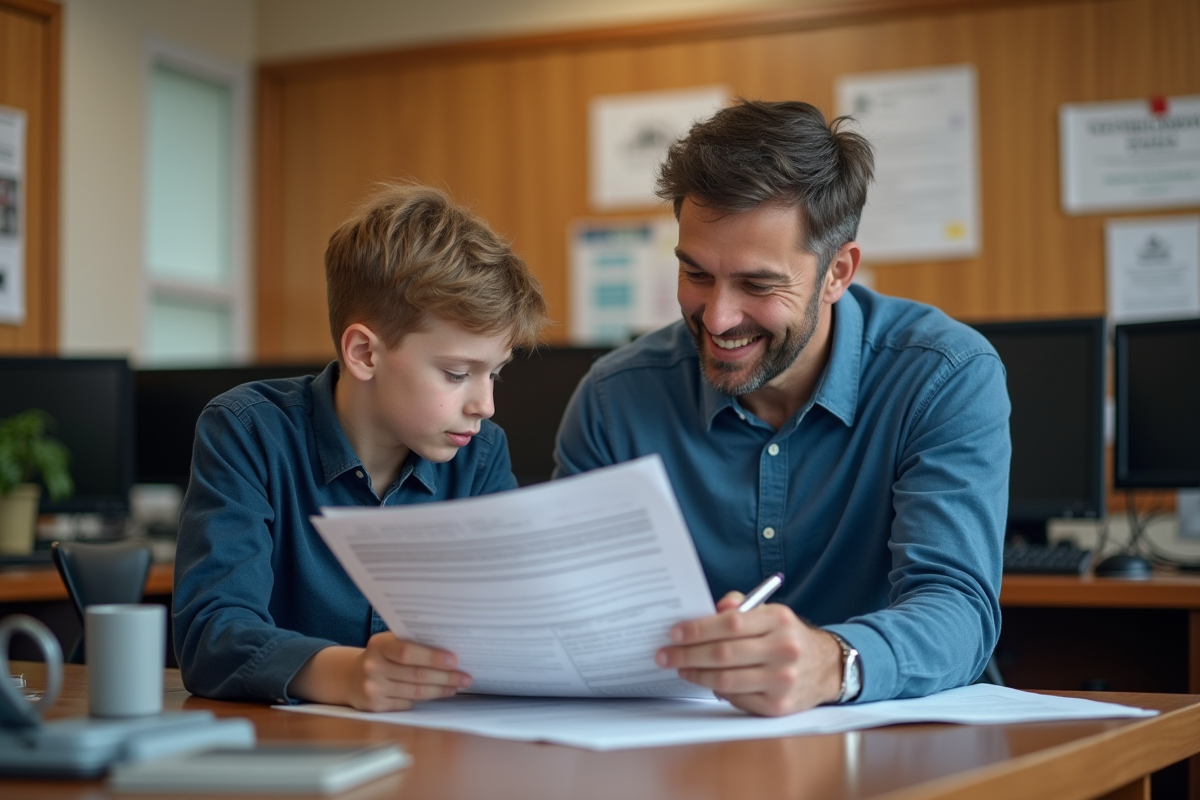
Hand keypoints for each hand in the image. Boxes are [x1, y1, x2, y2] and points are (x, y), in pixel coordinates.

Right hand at [290, 632, 471, 710]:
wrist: (351, 678)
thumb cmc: (381, 656)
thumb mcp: (389, 643)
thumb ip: (411, 643)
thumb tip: (449, 649)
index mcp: (379, 645)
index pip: (408, 652)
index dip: (433, 657)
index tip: (454, 660)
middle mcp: (373, 666)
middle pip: (416, 675)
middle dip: (445, 676)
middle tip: (466, 677)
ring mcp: (373, 688)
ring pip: (415, 692)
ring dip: (441, 689)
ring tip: (457, 685)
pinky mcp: (375, 706)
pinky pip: (408, 704)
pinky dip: (427, 698)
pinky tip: (440, 693)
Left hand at [655, 592, 843, 715]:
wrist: (827, 668)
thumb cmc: (789, 637)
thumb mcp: (771, 613)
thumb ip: (740, 606)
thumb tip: (712, 608)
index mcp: (779, 621)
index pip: (731, 623)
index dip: (698, 629)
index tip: (675, 633)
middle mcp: (783, 650)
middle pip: (723, 653)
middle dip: (687, 655)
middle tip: (665, 654)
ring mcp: (782, 681)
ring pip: (726, 680)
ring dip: (696, 675)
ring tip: (681, 668)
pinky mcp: (778, 706)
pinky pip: (736, 698)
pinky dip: (716, 690)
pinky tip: (706, 682)